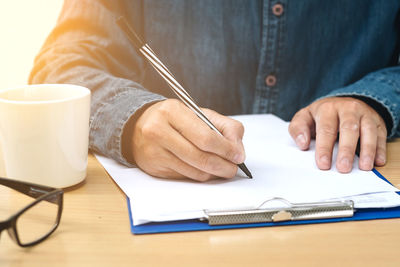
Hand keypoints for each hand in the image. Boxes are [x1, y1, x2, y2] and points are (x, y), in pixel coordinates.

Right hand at [128, 99, 244, 180]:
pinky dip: (199, 175)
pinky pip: (185, 177)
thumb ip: (225, 126)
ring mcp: (155, 151)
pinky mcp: (154, 168)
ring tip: (222, 169)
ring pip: (194, 171)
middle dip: (223, 165)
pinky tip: (204, 169)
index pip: (206, 137)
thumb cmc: (174, 120)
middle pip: (201, 157)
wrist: (137, 127)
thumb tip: (238, 150)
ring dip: (213, 173)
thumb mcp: (199, 114)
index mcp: (173, 111)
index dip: (226, 149)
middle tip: (233, 168)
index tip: (238, 156)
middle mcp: (159, 130)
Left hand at [289, 97, 386, 172]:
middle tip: (343, 168)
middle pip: (349, 129)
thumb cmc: (321, 116)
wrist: (343, 103)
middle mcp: (348, 109)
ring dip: (367, 150)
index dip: (324, 148)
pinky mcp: (377, 122)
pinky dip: (381, 149)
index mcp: (327, 109)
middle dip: (346, 150)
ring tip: (364, 167)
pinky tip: (378, 162)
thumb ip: (298, 129)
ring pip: (368, 131)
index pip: (326, 129)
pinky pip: (381, 135)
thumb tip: (302, 144)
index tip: (323, 164)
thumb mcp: (305, 117)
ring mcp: (364, 115)